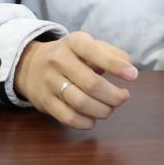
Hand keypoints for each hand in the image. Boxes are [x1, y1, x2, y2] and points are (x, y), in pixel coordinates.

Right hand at [14, 31, 137, 128]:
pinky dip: (85, 122)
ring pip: (80, 103)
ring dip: (102, 110)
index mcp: (73, 42)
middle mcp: (59, 60)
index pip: (95, 52)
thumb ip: (111, 53)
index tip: (133, 75)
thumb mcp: (88, 45)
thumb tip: (129, 66)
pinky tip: (93, 119)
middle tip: (123, 98)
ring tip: (110, 109)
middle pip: (91, 84)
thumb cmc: (70, 56)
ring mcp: (49, 82)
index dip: (116, 65)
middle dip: (113, 95)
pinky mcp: (44, 101)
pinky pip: (68, 117)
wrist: (30, 65)